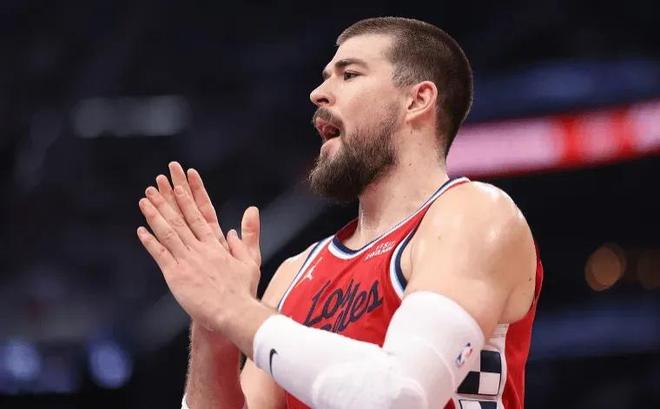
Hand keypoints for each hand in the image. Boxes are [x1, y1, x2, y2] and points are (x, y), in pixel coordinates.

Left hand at [137, 170, 262, 332]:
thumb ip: (248, 236)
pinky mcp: (177, 276)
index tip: (179, 184)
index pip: (200, 215)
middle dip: (167, 200)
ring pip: (168, 232)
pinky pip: (161, 255)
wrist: (234, 313)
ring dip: (155, 215)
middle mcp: (200, 248)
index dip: (188, 198)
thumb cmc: (243, 291)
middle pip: (181, 219)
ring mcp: (187, 261)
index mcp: (216, 244)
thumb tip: (250, 214)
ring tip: (144, 200)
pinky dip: (151, 242)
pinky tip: (141, 231)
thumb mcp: (251, 260)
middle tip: (156, 184)